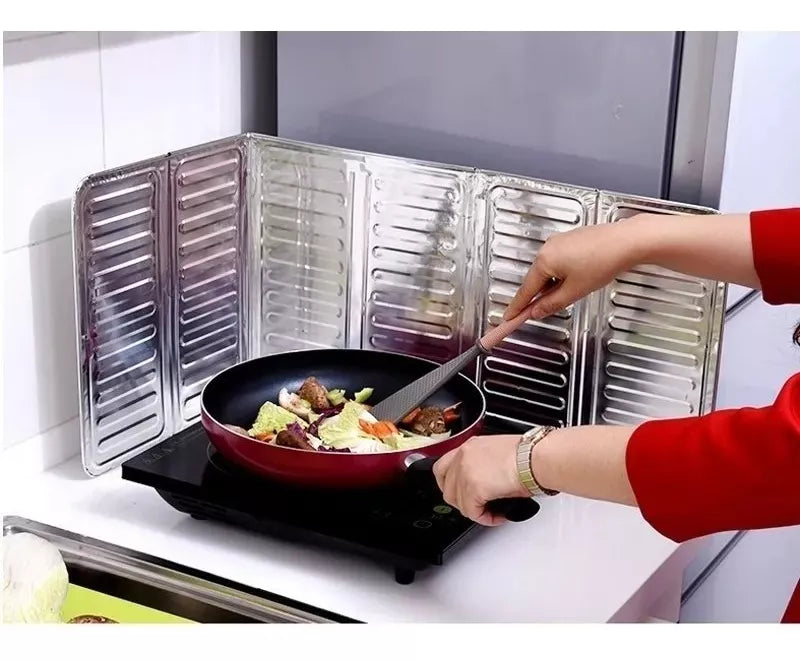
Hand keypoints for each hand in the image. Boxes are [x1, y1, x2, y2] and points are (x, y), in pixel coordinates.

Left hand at [433, 435, 528, 525]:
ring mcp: (465, 472)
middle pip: (446, 486)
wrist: (536, 458)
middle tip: (477, 505)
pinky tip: (498, 515)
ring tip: (492, 511)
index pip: (444, 467)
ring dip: (475, 510)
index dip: (451, 484)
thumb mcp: (498, 453)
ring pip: (458, 502)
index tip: (462, 493)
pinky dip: (485, 518)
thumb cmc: (529, 455)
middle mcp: (463, 456)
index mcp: (470, 446)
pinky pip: (472, 512)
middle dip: (461, 500)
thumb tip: (484, 482)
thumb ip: (483, 466)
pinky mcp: (473, 488)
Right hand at [504, 218, 642, 321]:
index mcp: (544, 260)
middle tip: (537, 313)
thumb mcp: (575, 292)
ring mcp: (559, 241)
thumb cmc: (603, 261)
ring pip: (548, 270)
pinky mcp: (571, 239)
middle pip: (536, 279)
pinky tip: (575, 280)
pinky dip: (561, 274)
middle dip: (538, 296)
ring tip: (569, 294)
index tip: (508, 318)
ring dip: (552, 285)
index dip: (517, 307)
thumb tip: (537, 311)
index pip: (525, 290)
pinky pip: (558, 260)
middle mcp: (548, 248)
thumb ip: (552, 304)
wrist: (627, 241)